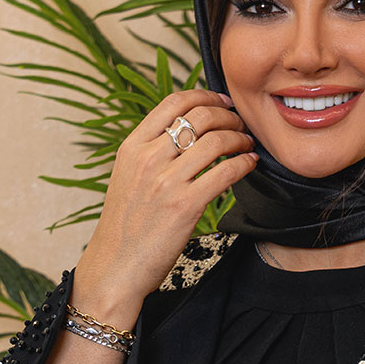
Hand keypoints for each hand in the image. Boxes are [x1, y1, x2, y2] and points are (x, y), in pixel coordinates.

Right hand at [72, 89, 256, 323]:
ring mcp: (166, 182)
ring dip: (240, 138)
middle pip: (200, 116)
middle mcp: (148, 158)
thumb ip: (150, 152)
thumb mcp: (128, 178)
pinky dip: (243, 163)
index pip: (174, 102)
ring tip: (247, 145)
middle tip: (241, 125)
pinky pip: (225, 173)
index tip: (222, 102)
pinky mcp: (185, 206)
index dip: (205, 96)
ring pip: (216, 141)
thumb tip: (184, 132)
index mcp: (132, 147)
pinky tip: (249, 165)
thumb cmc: (125, 227)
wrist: (115, 267)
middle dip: (228, 115)